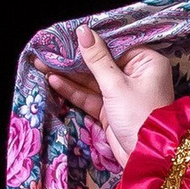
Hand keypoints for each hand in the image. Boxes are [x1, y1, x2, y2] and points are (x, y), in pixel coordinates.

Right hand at [41, 23, 174, 167]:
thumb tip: (83, 31)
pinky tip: (53, 79)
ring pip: (92, 80)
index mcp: (146, 62)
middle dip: (74, 58)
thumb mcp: (116, 85)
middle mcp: (136, 74)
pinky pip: (90, 95)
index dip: (90, 40)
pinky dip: (73, 90)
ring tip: (42, 63)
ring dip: (68, 74)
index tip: (67, 33)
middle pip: (101, 62)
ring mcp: (122, 93)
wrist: (146, 157)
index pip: (114, 44)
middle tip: (49, 49)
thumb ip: (97, 59)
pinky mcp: (111, 109)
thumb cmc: (140, 116)